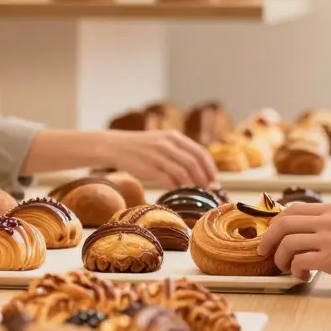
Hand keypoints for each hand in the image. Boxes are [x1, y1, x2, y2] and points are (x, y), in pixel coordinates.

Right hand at [101, 129, 218, 189]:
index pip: (199, 151)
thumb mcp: (163, 141)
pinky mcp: (148, 167)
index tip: (214, 179)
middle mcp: (167, 144)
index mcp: (174, 136)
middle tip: (208, 190)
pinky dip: (176, 187)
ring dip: (192, 184)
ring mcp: (157, 155)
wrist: (117, 146)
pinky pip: (167, 179)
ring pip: (182, 172)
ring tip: (196, 193)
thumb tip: (200, 171)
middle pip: (193, 162)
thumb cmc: (144, 147)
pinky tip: (178, 192)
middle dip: (204, 178)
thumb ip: (180, 152)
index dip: (209, 167)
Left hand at [258, 203, 330, 288]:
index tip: (272, 235)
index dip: (276, 223)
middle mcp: (329, 220)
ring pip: (287, 243)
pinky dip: (295, 270)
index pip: (292, 208)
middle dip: (269, 239)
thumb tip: (309, 230)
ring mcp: (329, 239)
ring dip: (281, 259)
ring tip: (288, 269)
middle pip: (283, 223)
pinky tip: (304, 276)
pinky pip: (299, 262)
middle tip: (266, 252)